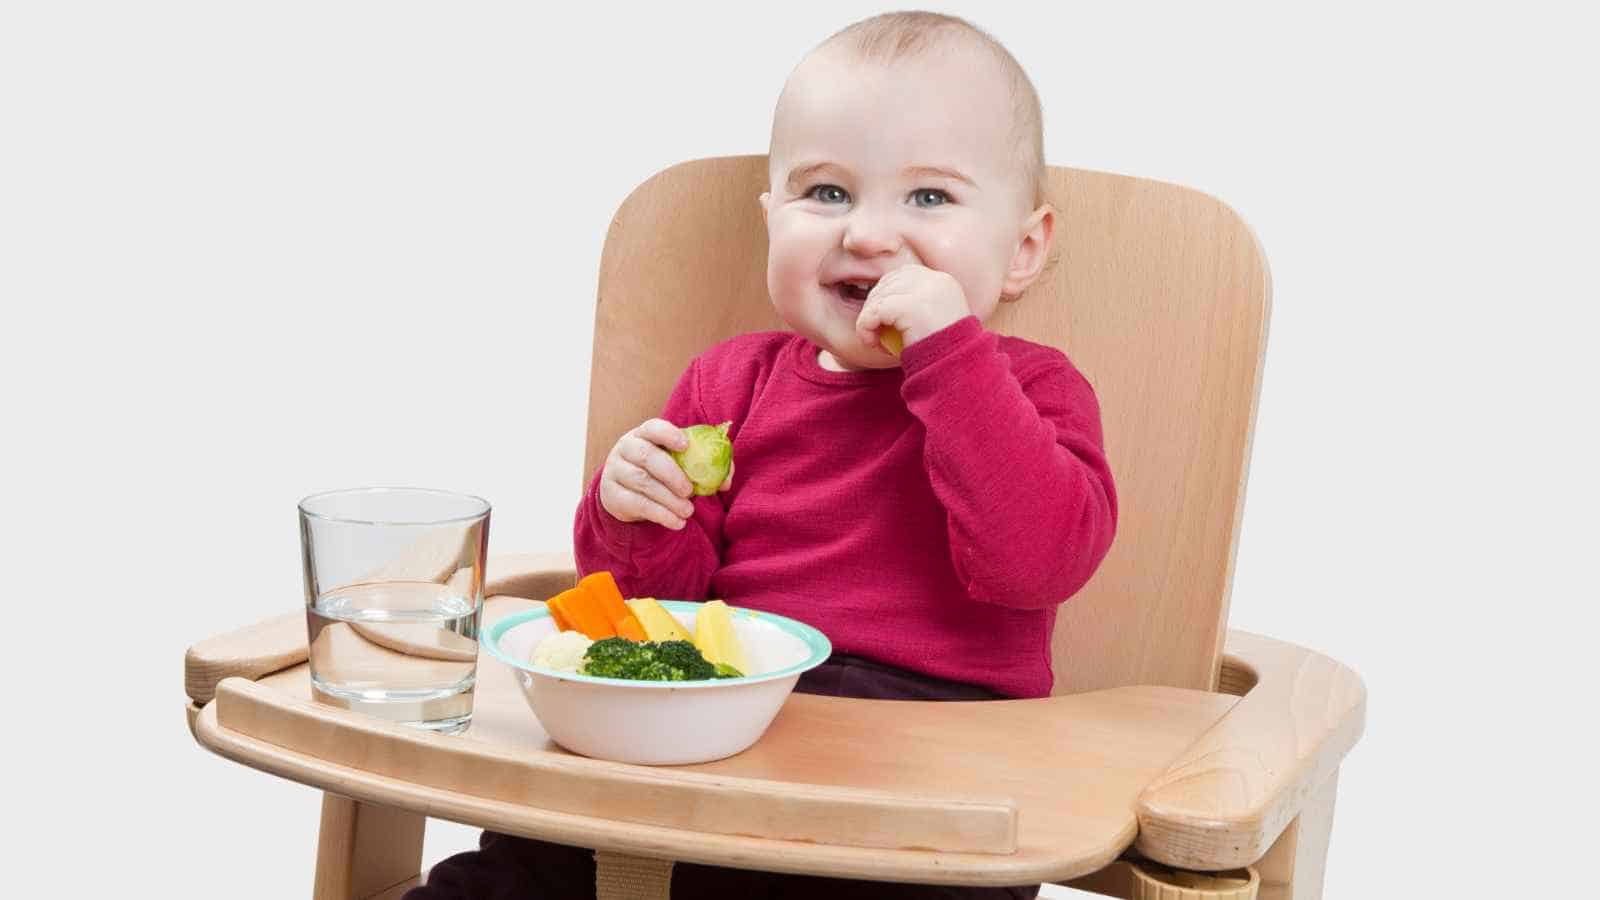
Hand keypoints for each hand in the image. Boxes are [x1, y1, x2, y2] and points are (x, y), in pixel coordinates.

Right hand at [599, 419, 733, 528]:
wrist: (628, 494)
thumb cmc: (659, 473)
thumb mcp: (677, 464)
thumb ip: (704, 466)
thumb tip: (726, 481)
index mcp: (643, 434)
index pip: (652, 428)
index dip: (668, 434)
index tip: (686, 445)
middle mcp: (625, 449)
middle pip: (646, 456)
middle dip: (672, 474)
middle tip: (690, 491)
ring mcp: (615, 471)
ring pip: (643, 483)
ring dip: (669, 499)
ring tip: (688, 511)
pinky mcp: (612, 496)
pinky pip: (637, 504)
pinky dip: (661, 515)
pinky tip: (677, 522)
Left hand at [854, 265, 968, 353]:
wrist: (954, 370)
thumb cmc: (942, 355)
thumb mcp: (935, 323)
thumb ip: (916, 307)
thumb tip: (885, 300)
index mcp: (943, 282)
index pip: (904, 275)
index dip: (888, 294)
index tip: (884, 320)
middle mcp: (934, 280)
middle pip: (888, 282)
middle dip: (874, 307)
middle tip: (877, 334)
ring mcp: (922, 291)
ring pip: (877, 297)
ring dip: (869, 321)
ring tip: (876, 341)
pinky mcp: (908, 306)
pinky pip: (873, 313)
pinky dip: (865, 328)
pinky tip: (873, 343)